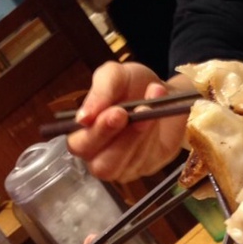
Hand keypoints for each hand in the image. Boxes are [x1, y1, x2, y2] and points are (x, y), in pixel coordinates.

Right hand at [66, 61, 189, 181]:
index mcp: (84, 135)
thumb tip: (83, 118)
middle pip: (101, 166)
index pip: (78, 146)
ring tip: (148, 108)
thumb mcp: (115, 75)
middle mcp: (100, 157)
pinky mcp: (147, 168)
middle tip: (127, 113)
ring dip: (138, 135)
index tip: (114, 112)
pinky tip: (157, 117)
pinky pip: (147, 160)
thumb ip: (99, 91)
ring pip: (126, 164)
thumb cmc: (132, 86)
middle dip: (117, 139)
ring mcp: (125, 167)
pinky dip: (153, 137)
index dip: (95, 133)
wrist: (163, 93)